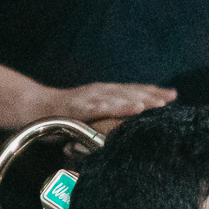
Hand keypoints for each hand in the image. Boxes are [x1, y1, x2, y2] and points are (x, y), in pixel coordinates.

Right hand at [31, 81, 174, 127]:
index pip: (134, 91)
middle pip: (130, 92)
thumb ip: (112, 114)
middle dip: (150, 95)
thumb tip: (133, 118)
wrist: (35, 108)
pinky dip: (111, 107)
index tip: (173, 96)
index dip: (153, 92)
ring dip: (135, 100)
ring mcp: (89, 98)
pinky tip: (123, 108)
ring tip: (152, 104)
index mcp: (106, 93)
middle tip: (170, 99)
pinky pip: (96, 108)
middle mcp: (100, 92)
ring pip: (116, 98)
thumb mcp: (94, 112)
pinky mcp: (76, 107)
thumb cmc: (66, 113)